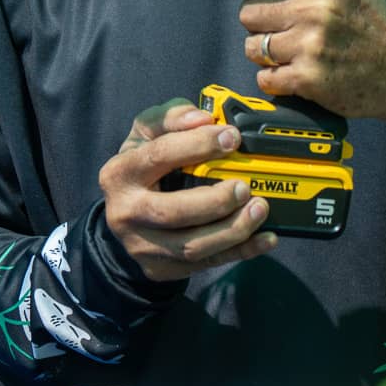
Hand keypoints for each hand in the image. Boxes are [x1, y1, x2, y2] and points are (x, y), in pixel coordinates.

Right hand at [98, 99, 279, 282]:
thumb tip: (203, 119)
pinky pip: (206, 264)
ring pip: (191, 246)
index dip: (198, 145)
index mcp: (120, 173)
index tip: (232, 138)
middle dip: (214, 201)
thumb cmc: (143, 165)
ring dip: (232, 229)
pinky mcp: (162, 268)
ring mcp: (143, 246)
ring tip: (260, 209)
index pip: (159, 156)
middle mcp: (126, 212)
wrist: (125, 215)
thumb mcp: (147, 132)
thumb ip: (172, 116)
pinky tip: (265, 238)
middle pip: (171, 211)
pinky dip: (240, 252)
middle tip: (244, 187)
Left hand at [205, 0, 385, 127]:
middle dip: (261, 22)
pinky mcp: (308, 78)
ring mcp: (311, 44)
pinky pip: (264, 76)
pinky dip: (276, 78)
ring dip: (267, 52)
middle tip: (289, 29)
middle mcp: (318, 6)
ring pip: (253, 46)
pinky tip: (300, 73)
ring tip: (297, 52)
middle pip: (250, 11)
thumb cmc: (376, 26)